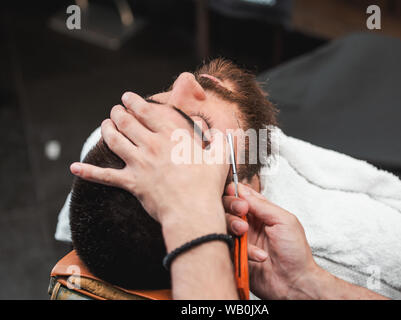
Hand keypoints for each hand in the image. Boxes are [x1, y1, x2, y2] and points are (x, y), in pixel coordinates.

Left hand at [70, 92, 228, 226]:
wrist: (193, 211)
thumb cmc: (208, 184)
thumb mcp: (220, 157)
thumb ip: (221, 140)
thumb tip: (223, 132)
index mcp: (171, 135)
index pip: (147, 110)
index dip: (134, 101)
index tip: (128, 97)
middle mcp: (151, 145)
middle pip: (126, 122)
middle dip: (118, 112)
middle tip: (115, 109)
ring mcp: (139, 164)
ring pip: (114, 140)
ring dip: (106, 129)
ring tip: (105, 124)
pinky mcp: (132, 183)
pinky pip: (105, 176)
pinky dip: (88, 172)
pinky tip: (74, 167)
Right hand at [223, 183, 318, 299]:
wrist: (294, 282)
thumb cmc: (295, 252)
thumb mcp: (284, 220)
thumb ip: (262, 205)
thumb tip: (242, 190)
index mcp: (261, 213)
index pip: (242, 196)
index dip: (235, 193)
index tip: (237, 194)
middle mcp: (249, 224)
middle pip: (228, 207)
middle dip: (231, 206)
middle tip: (241, 211)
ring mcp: (241, 240)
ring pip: (224, 225)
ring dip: (234, 225)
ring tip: (245, 231)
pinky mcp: (235, 255)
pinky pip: (228, 246)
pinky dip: (243, 249)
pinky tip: (258, 255)